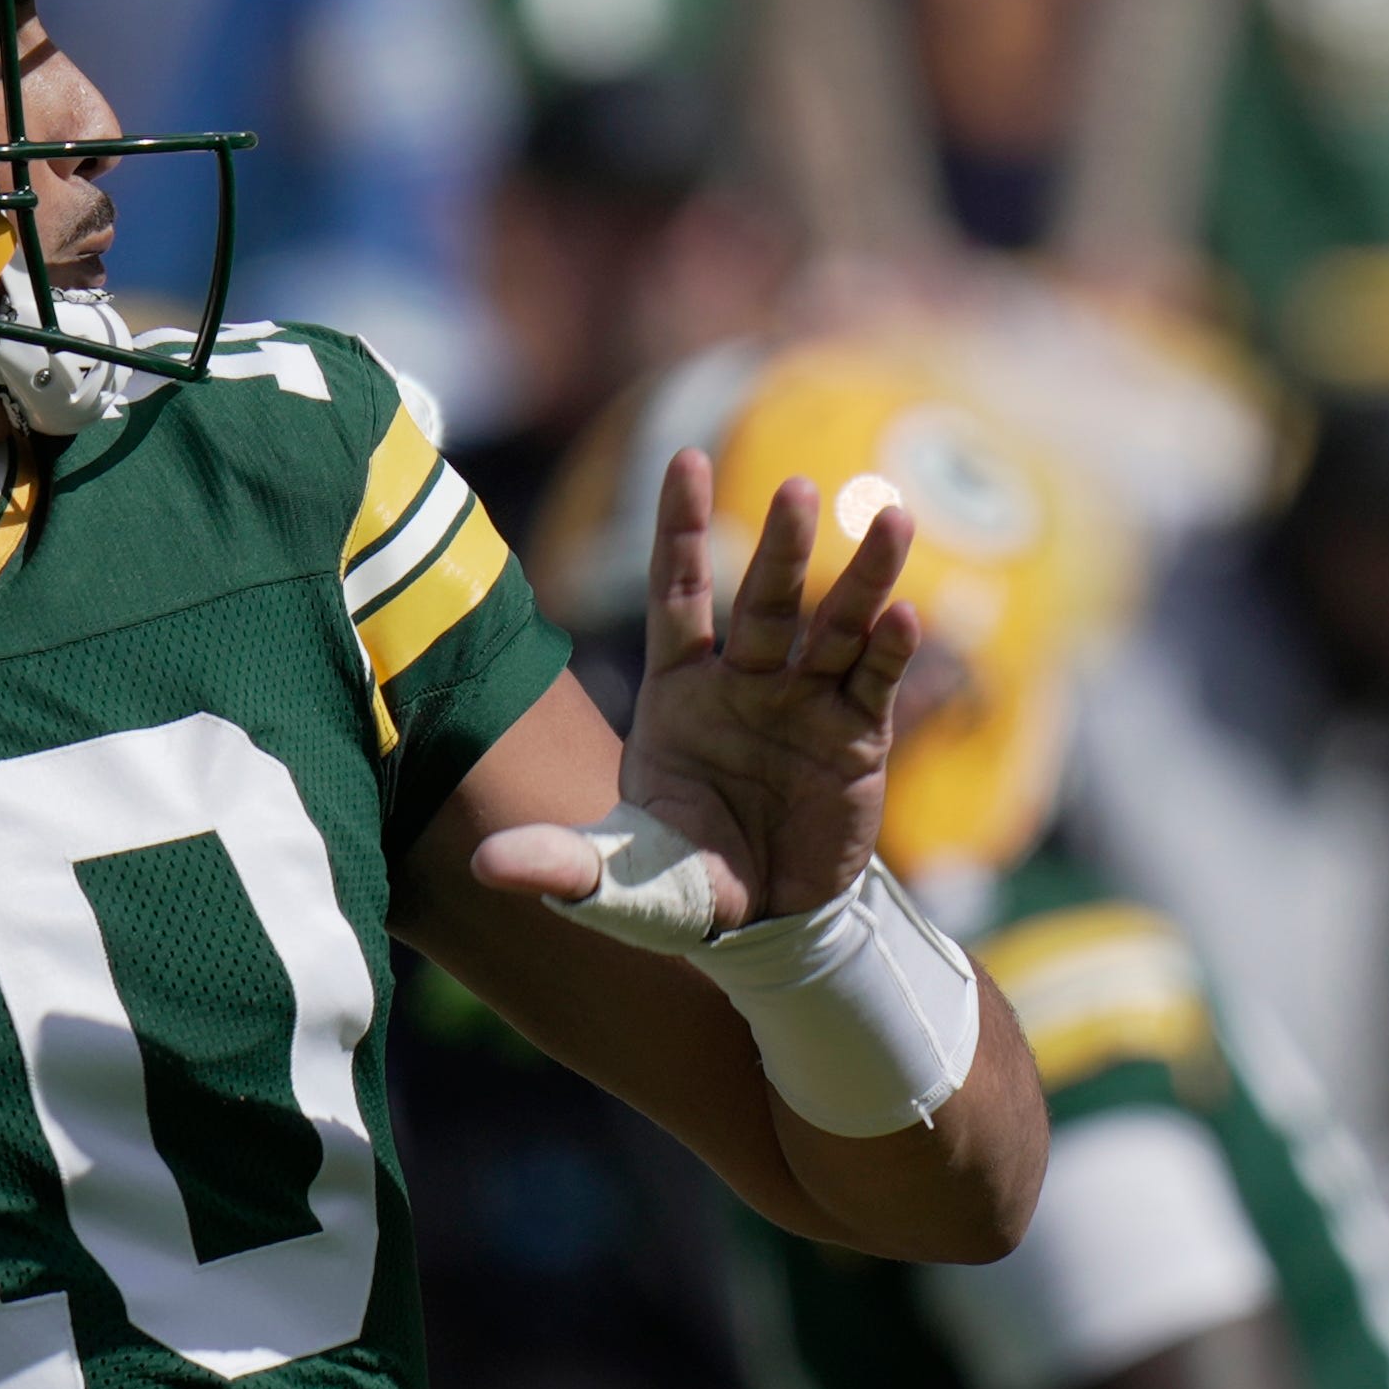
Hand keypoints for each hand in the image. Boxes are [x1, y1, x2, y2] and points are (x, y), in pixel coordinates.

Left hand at [474, 451, 920, 929]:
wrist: (760, 929)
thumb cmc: (676, 886)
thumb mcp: (616, 878)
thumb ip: (560, 862)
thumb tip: (482, 868)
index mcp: (677, 691)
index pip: (676, 593)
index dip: (680, 529)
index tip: (686, 459)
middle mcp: (744, 682)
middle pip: (764, 601)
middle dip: (780, 547)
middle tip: (796, 488)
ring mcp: (804, 704)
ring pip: (837, 627)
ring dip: (863, 577)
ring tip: (891, 521)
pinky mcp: (856, 740)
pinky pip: (875, 683)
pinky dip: (892, 651)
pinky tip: (906, 615)